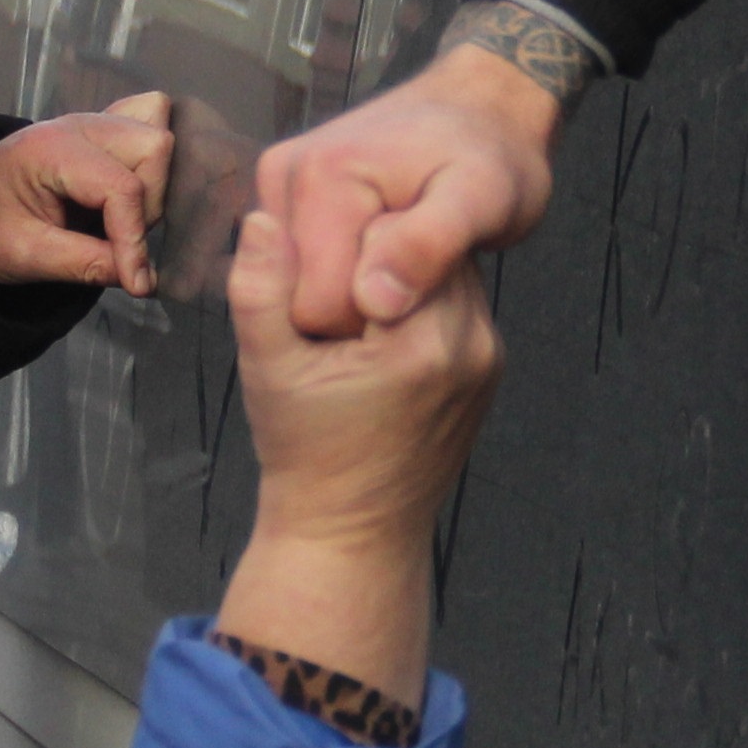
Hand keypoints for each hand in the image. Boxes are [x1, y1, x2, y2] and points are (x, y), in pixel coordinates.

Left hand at [0, 92, 173, 294]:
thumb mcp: (25, 256)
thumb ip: (85, 264)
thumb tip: (143, 279)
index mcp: (52, 148)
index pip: (123, 187)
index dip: (135, 239)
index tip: (135, 284)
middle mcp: (78, 125)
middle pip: (153, 147)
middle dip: (150, 204)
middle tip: (119, 243)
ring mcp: (89, 123)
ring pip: (155, 135)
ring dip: (153, 184)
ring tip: (122, 221)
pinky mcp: (96, 133)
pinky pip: (144, 120)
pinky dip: (150, 156)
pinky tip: (134, 188)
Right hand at [226, 209, 499, 552]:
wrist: (351, 531)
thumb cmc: (304, 453)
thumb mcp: (267, 368)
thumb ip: (260, 290)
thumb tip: (261, 216)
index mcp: (424, 342)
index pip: (400, 232)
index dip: (356, 221)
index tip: (319, 235)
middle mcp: (472, 346)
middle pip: (432, 248)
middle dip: (383, 242)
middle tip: (332, 246)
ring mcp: (487, 360)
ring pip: (449, 272)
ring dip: (404, 268)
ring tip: (353, 280)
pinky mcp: (486, 372)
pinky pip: (458, 306)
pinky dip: (421, 298)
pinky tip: (378, 318)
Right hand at [253, 46, 558, 335]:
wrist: (482, 105)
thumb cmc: (491, 152)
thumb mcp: (484, 199)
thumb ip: (428, 244)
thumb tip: (373, 301)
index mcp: (319, 178)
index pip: (318, 307)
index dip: (375, 319)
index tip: (421, 286)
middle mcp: (283, 177)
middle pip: (305, 300)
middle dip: (363, 304)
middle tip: (419, 267)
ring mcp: (280, 186)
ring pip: (303, 290)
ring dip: (355, 290)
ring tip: (406, 254)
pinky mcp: (288, 197)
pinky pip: (306, 271)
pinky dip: (345, 274)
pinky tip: (384, 251)